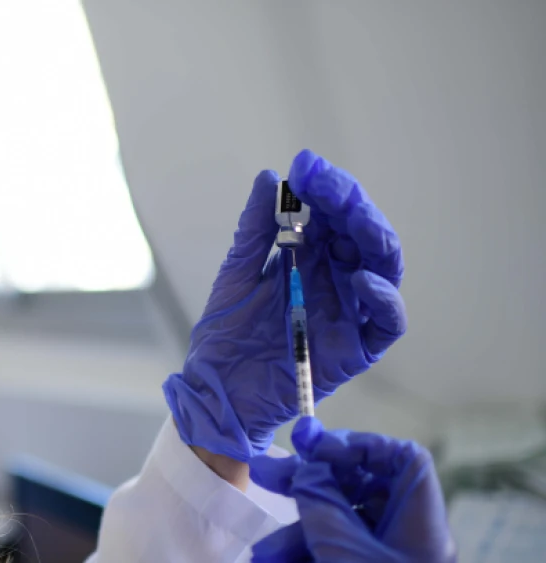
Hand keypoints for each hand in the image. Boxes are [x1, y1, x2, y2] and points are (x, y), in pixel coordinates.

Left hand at [163, 150, 406, 460]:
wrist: (216, 388)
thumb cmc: (226, 334)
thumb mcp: (237, 272)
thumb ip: (255, 229)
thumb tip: (268, 176)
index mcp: (310, 259)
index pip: (333, 215)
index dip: (325, 188)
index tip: (304, 165)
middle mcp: (337, 281)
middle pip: (363, 235)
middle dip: (349, 203)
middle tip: (324, 182)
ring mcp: (350, 313)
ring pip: (384, 268)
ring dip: (372, 237)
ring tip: (349, 216)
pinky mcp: (357, 349)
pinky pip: (387, 321)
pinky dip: (382, 297)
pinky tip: (360, 276)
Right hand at [249, 418, 455, 562]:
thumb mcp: (344, 546)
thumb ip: (322, 502)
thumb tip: (306, 470)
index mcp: (418, 520)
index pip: (401, 458)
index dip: (358, 444)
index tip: (313, 446)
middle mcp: (405, 535)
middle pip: (359, 488)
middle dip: (308, 483)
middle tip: (266, 473)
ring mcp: (384, 557)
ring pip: (337, 525)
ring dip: (293, 531)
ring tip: (262, 553)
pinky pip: (331, 550)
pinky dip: (299, 550)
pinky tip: (268, 558)